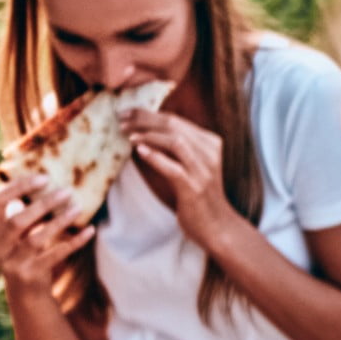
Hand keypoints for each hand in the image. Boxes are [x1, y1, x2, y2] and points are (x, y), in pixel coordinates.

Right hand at [0, 173, 96, 295]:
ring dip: (60, 221)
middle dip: (42, 203)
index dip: (18, 186)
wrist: (25, 292)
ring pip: (37, 238)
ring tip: (77, 207)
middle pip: (16, 219)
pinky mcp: (31, 275)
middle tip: (66, 191)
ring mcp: (12, 263)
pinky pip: (56, 254)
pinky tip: (90, 231)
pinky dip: (74, 241)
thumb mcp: (12, 230)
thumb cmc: (21, 249)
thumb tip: (41, 175)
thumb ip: (17, 208)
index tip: (44, 177)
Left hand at [123, 110, 237, 250]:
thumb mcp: (193, 166)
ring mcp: (203, 170)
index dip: (149, 114)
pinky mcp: (194, 188)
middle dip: (144, 119)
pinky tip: (139, 151)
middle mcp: (209, 152)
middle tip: (122, 119)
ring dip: (148, 135)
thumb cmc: (200, 197)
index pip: (176, 119)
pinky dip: (155, 157)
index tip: (127, 113)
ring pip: (175, 141)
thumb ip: (179, 148)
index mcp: (210, 142)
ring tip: (128, 134)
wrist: (218, 227)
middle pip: (174, 125)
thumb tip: (147, 131)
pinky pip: (173, 168)